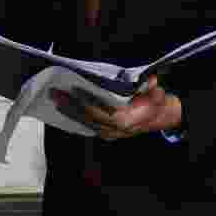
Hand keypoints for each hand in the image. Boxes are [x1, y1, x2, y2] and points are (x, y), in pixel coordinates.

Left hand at [52, 75, 180, 140]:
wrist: (160, 117)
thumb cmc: (155, 102)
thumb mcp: (157, 94)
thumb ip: (154, 90)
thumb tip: (152, 82)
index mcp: (127, 121)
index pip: (103, 111)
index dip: (89, 100)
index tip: (75, 88)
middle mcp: (116, 129)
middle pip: (88, 118)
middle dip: (70, 105)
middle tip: (55, 92)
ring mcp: (109, 133)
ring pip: (84, 123)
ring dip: (68, 111)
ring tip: (54, 98)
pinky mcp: (104, 132)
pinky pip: (85, 126)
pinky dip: (73, 118)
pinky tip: (62, 108)